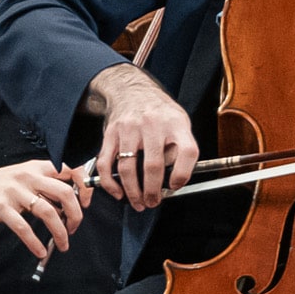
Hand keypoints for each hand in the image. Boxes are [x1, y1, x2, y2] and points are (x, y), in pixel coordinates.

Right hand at [0, 160, 92, 265]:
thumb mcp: (21, 179)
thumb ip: (43, 188)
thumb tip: (67, 206)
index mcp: (36, 167)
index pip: (71, 169)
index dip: (85, 187)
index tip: (86, 203)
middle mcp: (27, 176)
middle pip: (65, 193)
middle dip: (76, 214)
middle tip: (74, 228)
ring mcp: (14, 190)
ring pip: (48, 212)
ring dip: (60, 232)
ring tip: (63, 243)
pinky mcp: (0, 206)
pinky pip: (24, 227)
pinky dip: (35, 242)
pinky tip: (40, 251)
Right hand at [87, 62, 197, 210]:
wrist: (132, 90)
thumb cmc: (160, 112)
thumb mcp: (180, 123)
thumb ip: (181, 147)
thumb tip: (175, 180)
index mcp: (176, 124)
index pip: (187, 152)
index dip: (183, 174)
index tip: (176, 186)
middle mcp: (153, 125)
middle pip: (154, 165)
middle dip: (153, 191)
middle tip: (153, 202)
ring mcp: (129, 129)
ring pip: (128, 168)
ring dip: (132, 191)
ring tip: (138, 202)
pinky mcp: (110, 134)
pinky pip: (106, 164)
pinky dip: (110, 183)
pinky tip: (117, 193)